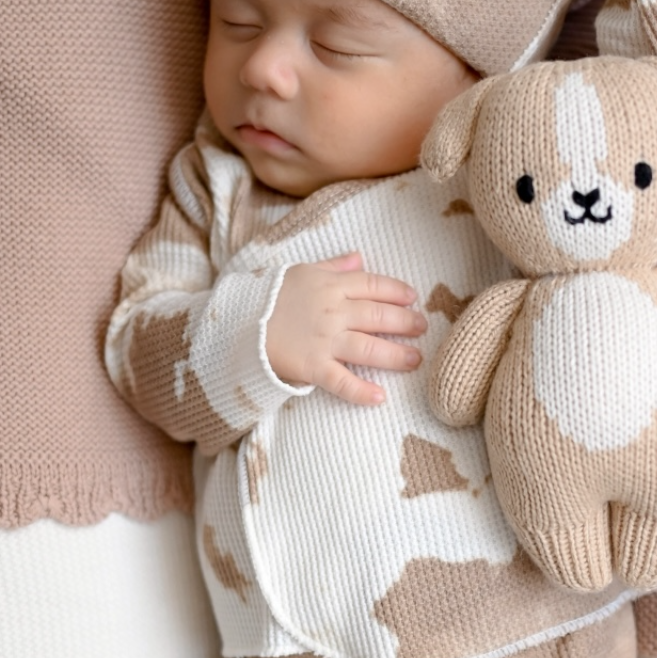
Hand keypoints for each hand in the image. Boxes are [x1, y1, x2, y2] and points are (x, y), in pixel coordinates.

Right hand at [265, 252, 426, 404]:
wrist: (234, 324)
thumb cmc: (265, 297)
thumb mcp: (299, 272)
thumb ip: (332, 266)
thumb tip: (358, 258)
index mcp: (330, 286)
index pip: (373, 286)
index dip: (396, 292)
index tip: (412, 298)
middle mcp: (333, 312)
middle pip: (379, 317)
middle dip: (405, 323)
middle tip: (422, 328)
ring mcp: (324, 341)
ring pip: (370, 349)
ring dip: (396, 356)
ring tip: (415, 360)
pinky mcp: (312, 367)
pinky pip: (342, 382)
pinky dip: (361, 393)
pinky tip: (380, 399)